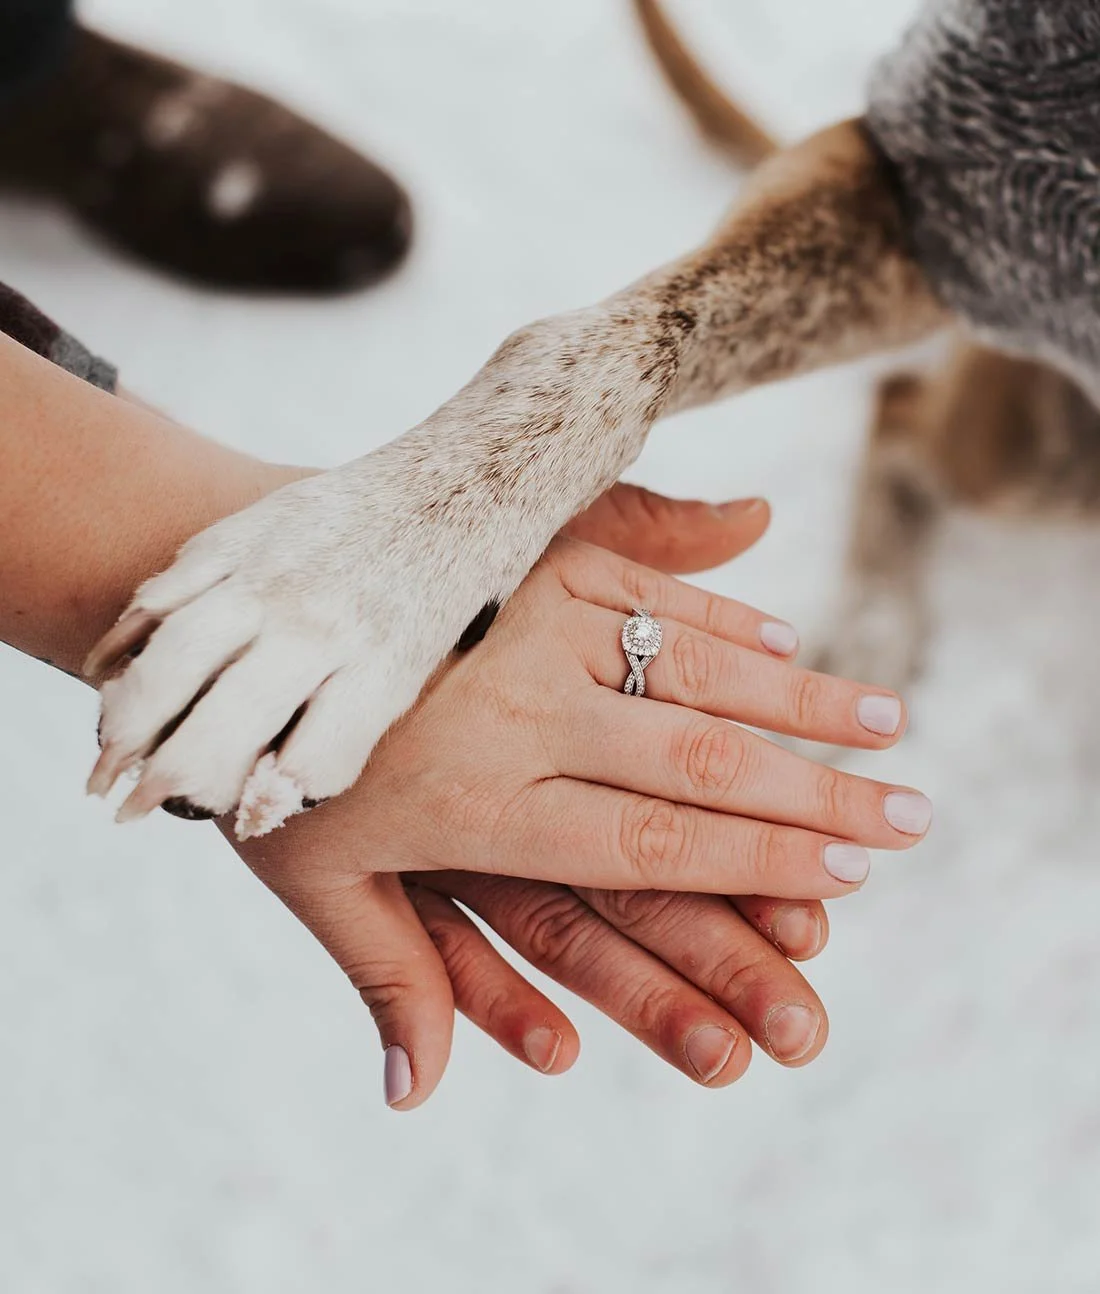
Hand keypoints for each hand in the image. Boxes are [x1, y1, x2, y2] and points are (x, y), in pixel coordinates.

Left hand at [229, 486, 929, 1106]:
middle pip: (696, 760)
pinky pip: (641, 587)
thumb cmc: (270, 757)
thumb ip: (386, 976)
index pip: (648, 843)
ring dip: (798, 698)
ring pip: (688, 666)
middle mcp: (518, 709)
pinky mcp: (523, 556)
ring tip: (888, 724)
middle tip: (911, 815)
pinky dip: (720, 616)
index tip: (846, 879)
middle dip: (817, 795)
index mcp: (478, 799)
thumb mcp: (308, 878)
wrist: (232, 609)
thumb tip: (418, 1094)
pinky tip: (785, 638)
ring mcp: (525, 622)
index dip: (758, 863)